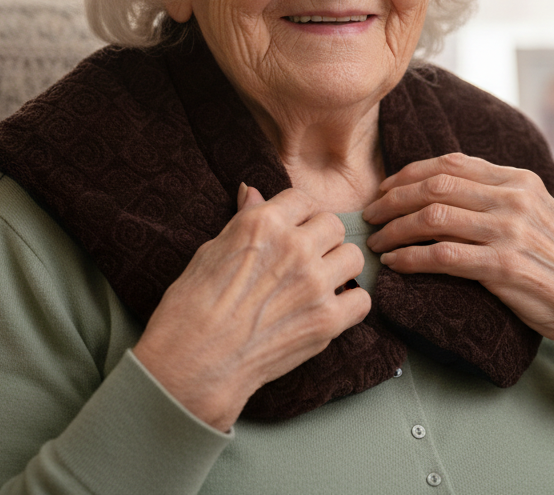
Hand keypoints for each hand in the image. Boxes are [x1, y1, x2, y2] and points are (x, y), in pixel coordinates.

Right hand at [133, 184, 368, 430]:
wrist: (193, 362)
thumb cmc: (192, 306)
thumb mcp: (211, 250)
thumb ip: (243, 220)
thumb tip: (252, 192)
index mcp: (264, 223)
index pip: (302, 199)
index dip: (298, 216)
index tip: (293, 230)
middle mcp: (294, 247)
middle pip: (333, 225)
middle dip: (321, 239)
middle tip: (306, 259)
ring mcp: (314, 284)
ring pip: (353, 257)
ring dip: (339, 268)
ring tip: (320, 283)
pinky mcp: (326, 320)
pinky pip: (361, 300)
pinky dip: (349, 304)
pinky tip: (329, 309)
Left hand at [363, 153, 553, 368]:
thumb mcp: (533, 212)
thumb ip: (496, 195)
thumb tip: (443, 184)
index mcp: (518, 180)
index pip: (450, 163)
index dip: (409, 173)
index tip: (385, 188)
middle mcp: (513, 199)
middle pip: (435, 187)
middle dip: (393, 199)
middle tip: (371, 215)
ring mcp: (509, 232)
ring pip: (432, 218)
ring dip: (395, 229)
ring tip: (378, 242)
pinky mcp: (503, 266)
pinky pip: (442, 256)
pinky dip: (410, 258)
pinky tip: (394, 263)